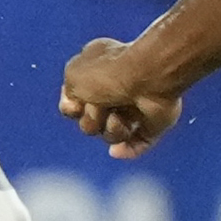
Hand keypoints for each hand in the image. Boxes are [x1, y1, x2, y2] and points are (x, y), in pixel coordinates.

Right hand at [59, 38, 182, 158]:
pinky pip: (135, 145)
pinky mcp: (151, 124)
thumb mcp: (73, 76)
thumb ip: (69, 95)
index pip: (73, 101)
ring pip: (109, 135)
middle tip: (102, 105)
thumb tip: (83, 112)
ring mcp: (134, 107)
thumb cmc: (110, 74)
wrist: (149, 78)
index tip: (77, 104)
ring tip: (120, 116)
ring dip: (111, 129)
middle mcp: (114, 88)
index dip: (71, 108)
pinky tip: (118, 150)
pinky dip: (127, 149)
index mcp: (95, 70)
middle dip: (92, 120)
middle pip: (89, 123)